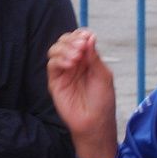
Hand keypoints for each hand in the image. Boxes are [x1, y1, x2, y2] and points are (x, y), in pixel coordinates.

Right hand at [47, 29, 118, 157]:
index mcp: (88, 59)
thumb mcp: (104, 75)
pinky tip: (70, 64)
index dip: (81, 35)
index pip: (80, 39)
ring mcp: (64, 72)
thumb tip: (89, 36)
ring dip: (65, 48)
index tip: (87, 37)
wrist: (94, 122)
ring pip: (55, 49)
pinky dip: (59, 59)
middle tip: (81, 47)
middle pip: (65, 41)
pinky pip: (52, 64)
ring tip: (76, 57)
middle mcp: (74, 63)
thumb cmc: (102, 101)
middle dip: (72, 40)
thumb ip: (94, 56)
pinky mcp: (55, 81)